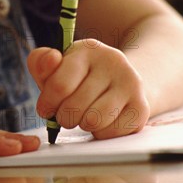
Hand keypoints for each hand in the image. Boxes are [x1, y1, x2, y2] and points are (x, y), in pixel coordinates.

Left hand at [27, 40, 149, 138]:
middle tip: (64, 114)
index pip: (60, 84)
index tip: (45, 109)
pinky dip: (100, 133)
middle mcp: (113, 61)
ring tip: (81, 117)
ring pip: (94, 120)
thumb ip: (41, 62)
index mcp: (87, 49)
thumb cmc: (79, 75)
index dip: (47, 103)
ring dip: (81, 125)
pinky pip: (111, 132)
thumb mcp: (57, 65)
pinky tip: (99, 121)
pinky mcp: (141, 105)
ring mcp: (130, 83)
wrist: (119, 78)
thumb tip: (51, 59)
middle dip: (63, 117)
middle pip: (75, 106)